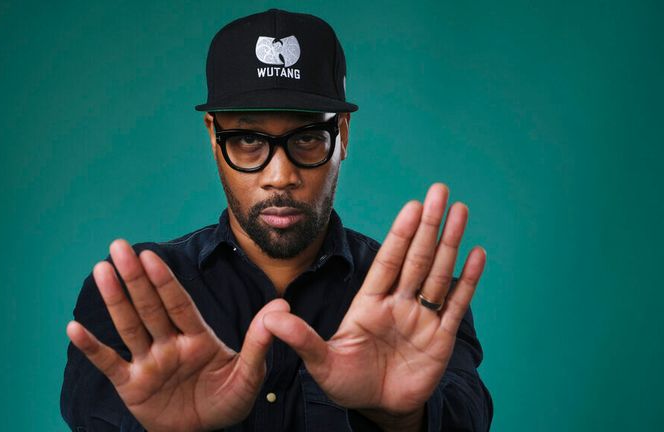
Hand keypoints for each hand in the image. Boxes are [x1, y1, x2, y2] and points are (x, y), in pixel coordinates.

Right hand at [66, 239, 286, 431]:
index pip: (179, 304)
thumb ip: (259, 342)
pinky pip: (109, 364)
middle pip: (150, 306)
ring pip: (129, 327)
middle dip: (135, 277)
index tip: (152, 256)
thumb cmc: (227, 399)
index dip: (165, 280)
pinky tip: (74, 328)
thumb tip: (281, 307)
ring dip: (115, 300)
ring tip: (101, 270)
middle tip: (119, 246)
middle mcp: (169, 343)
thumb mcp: (249, 374)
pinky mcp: (132, 386)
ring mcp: (148, 363)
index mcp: (197, 337)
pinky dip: (92, 348)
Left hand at [263, 183, 486, 429]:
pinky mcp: (441, 338)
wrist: (376, 408)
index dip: (400, 234)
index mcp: (369, 303)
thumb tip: (271, 317)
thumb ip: (301, 339)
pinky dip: (467, 280)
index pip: (387, 262)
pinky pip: (456, 305)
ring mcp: (421, 319)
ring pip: (438, 274)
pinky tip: (475, 254)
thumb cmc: (346, 382)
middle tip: (440, 192)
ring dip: (449, 243)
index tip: (412, 206)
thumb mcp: (321, 362)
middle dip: (428, 226)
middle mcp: (398, 304)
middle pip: (416, 259)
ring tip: (460, 211)